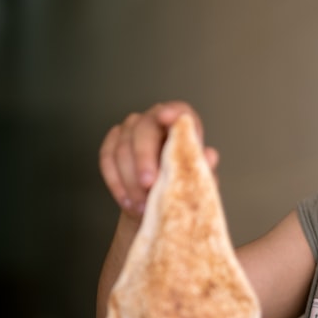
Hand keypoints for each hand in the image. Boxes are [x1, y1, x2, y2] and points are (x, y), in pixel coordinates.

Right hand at [98, 101, 218, 215]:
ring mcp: (130, 130)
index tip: (165, 117)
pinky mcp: (112, 144)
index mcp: (181, 124)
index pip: (179, 112)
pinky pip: (107, 159)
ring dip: (130, 180)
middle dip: (143, 158)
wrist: (158, 202)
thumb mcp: (197, 181)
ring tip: (141, 206)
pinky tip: (126, 201)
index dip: (172, 112)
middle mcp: (153, 121)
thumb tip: (210, 156)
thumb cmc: (181, 185)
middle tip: (148, 185)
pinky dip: (116, 182)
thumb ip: (203, 169)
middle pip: (144, 129)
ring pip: (122, 147)